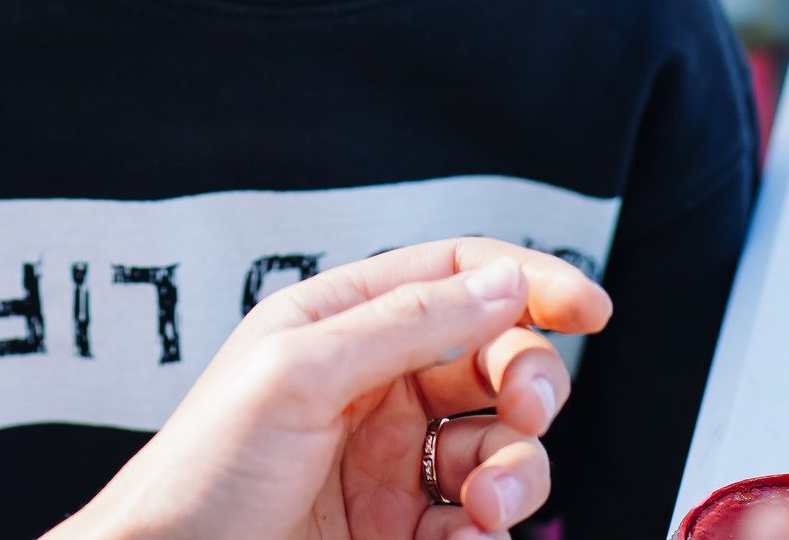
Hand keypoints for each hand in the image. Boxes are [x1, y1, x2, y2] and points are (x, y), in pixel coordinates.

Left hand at [52, 238, 611, 539]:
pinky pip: (478, 522)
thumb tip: (504, 282)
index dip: (527, 282)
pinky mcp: (398, 532)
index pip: (456, 276)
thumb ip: (406, 322)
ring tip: (486, 505)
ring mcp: (389, 463)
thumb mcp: (297, 373)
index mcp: (341, 322)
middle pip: (494, 359)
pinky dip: (488, 532)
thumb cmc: (199, 473)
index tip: (589, 309)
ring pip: (500, 447)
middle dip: (530, 382)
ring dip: (518, 471)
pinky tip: (462, 539)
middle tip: (526, 410)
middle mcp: (373, 385)